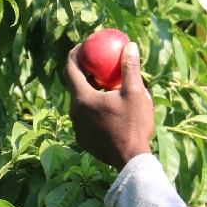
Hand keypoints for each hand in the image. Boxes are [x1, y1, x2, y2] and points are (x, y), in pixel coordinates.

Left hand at [62, 42, 154, 168]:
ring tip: (107, 87)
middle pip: (76, 86)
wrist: (131, 160)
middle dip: (85, 73)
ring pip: (82, 103)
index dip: (75, 54)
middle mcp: (75, 112)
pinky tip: (109, 109)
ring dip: (91, 93)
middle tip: (98, 65)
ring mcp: (78, 127)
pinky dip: (94, 109)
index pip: (70, 68)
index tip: (84, 46)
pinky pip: (86, 119)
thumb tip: (129, 46)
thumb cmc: (133, 125)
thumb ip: (130, 68)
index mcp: (83, 98)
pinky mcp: (83, 139)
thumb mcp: (135, 93)